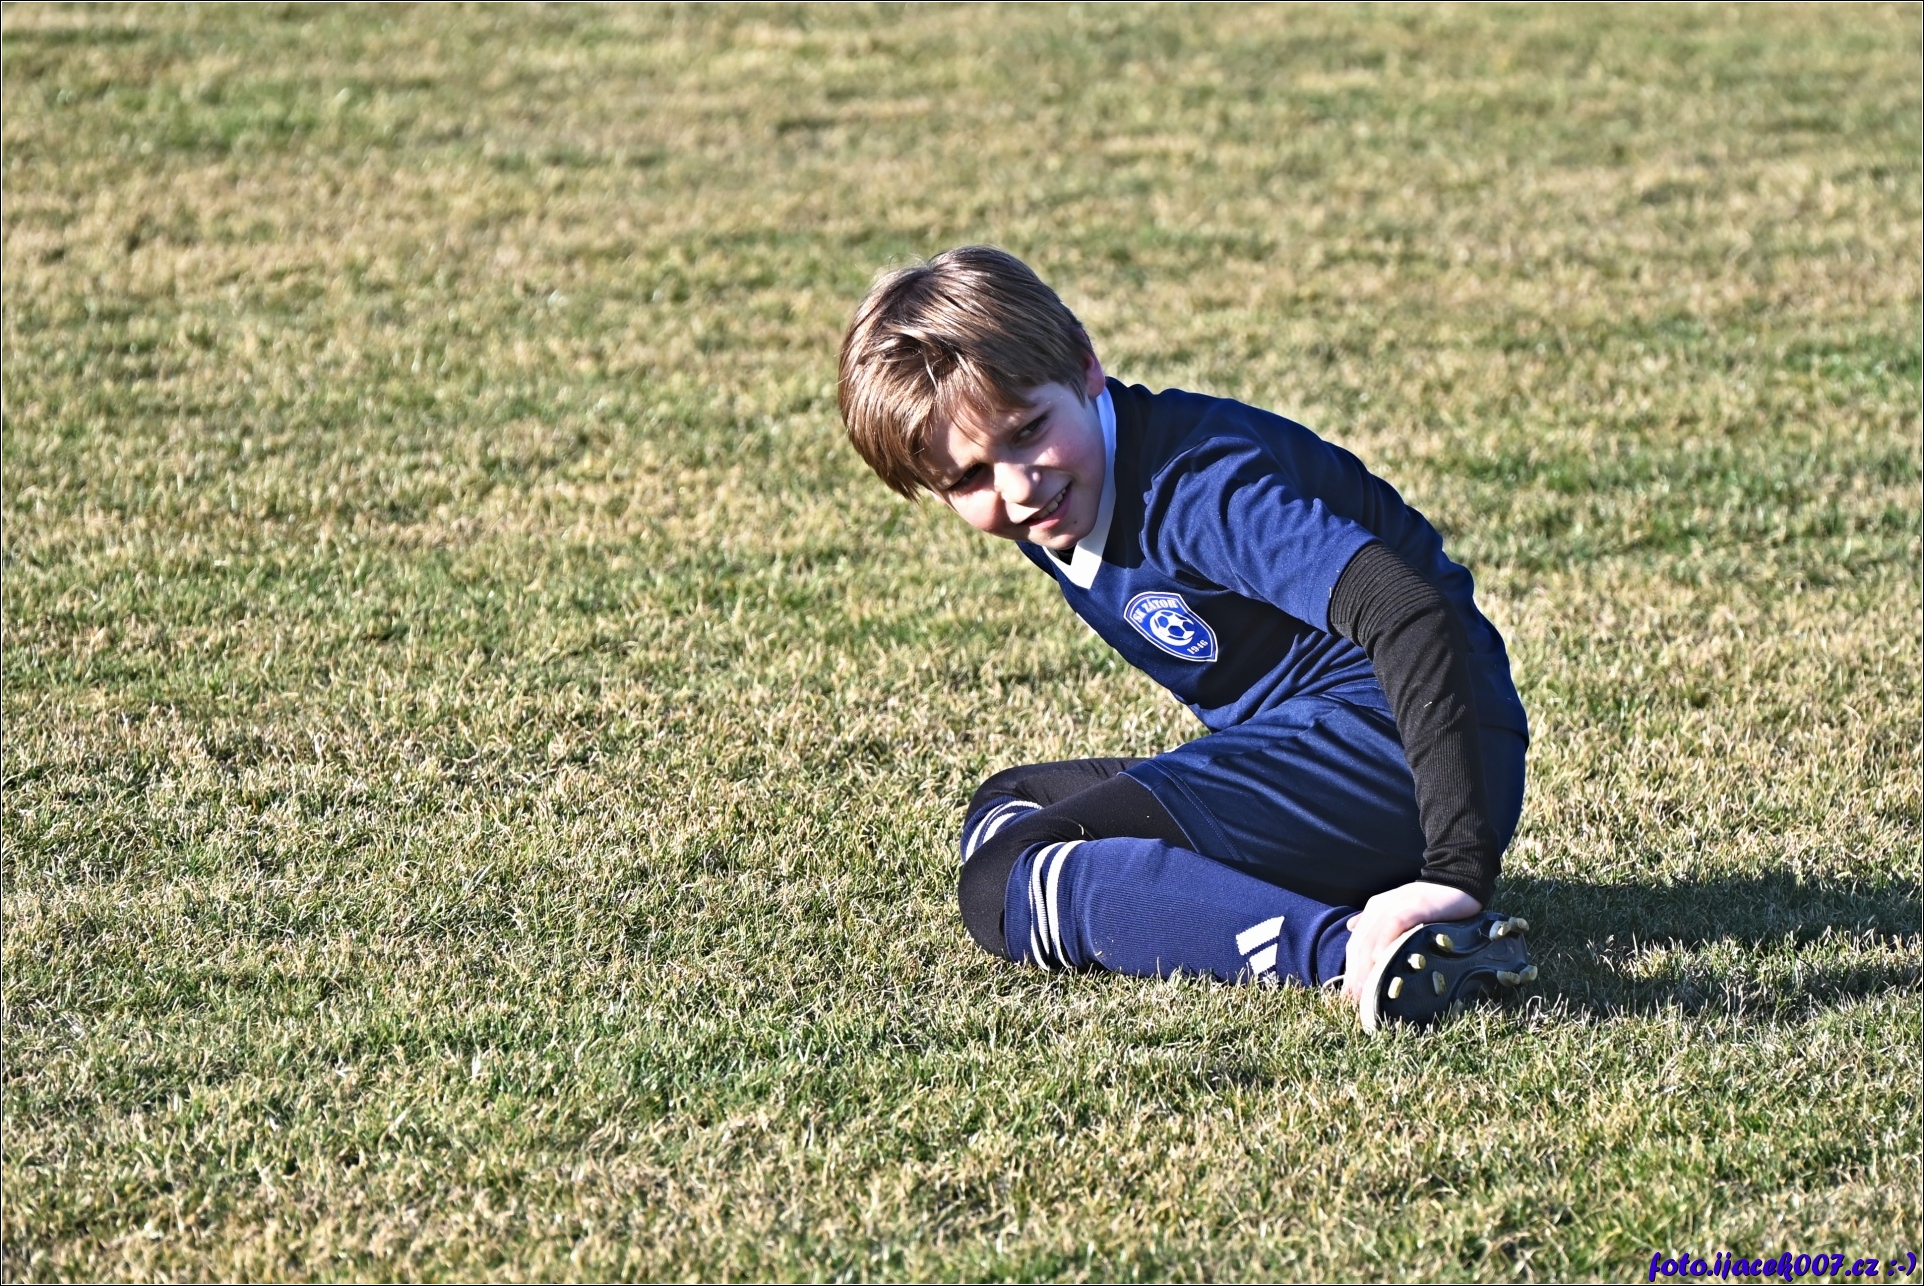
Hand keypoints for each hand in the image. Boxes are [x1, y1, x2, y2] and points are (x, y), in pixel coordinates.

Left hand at [1341, 881, 1481, 1005]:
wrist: (1456, 881)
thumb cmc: (1429, 903)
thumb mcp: (1399, 911)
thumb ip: (1376, 922)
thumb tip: (1351, 929)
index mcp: (1373, 910)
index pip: (1355, 944)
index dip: (1351, 971)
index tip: (1350, 995)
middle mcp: (1378, 908)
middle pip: (1359, 945)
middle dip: (1356, 975)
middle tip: (1357, 1000)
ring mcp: (1393, 906)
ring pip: (1372, 939)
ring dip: (1366, 967)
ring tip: (1366, 990)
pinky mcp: (1411, 906)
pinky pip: (1392, 927)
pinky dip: (1384, 944)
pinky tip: (1380, 961)